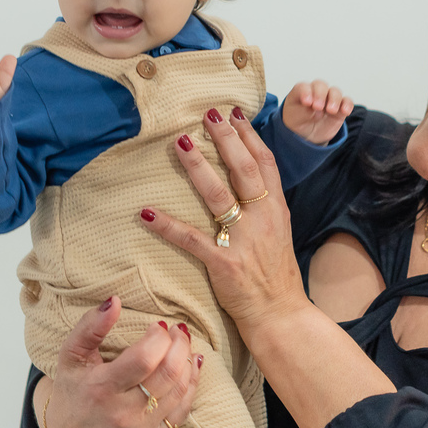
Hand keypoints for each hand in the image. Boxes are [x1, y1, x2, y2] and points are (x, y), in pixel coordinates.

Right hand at [33, 297, 202, 427]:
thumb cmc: (74, 389)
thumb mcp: (71, 355)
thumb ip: (90, 326)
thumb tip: (114, 301)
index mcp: (100, 389)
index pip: (144, 359)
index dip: (159, 337)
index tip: (158, 325)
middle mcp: (121, 415)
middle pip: (168, 374)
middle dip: (180, 345)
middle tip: (178, 330)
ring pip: (179, 390)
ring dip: (188, 361)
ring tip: (184, 344)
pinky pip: (182, 411)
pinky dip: (191, 384)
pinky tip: (192, 366)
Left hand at [140, 107, 317, 338]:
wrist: (281, 313)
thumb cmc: (276, 275)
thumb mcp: (279, 233)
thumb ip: (264, 206)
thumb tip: (248, 181)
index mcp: (276, 209)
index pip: (264, 163)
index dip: (249, 136)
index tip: (234, 114)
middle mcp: (262, 219)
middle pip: (243, 170)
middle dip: (226, 139)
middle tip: (208, 114)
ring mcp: (242, 240)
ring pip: (218, 196)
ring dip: (198, 167)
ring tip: (182, 143)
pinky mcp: (222, 262)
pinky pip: (191, 239)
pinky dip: (167, 226)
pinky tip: (147, 212)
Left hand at [281, 80, 353, 144]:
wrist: (307, 136)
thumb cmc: (297, 123)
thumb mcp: (294, 120)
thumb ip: (301, 113)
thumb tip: (312, 109)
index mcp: (301, 92)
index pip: (303, 87)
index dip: (306, 92)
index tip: (307, 102)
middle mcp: (316, 92)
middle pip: (320, 86)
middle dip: (320, 94)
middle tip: (318, 107)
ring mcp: (329, 99)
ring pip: (335, 92)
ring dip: (334, 99)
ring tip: (331, 111)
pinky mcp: (340, 108)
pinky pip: (347, 102)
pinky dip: (347, 105)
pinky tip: (345, 111)